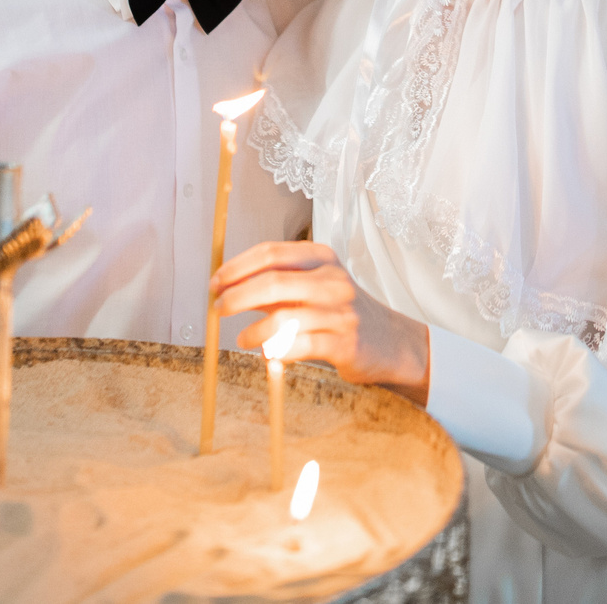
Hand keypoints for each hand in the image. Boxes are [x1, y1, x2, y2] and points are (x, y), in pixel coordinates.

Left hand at [213, 239, 431, 405]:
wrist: (390, 341)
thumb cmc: (339, 311)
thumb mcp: (313, 286)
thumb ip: (276, 284)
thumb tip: (228, 286)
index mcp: (322, 258)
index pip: (271, 253)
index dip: (238, 267)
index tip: (216, 281)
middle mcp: (333, 279)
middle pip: (274, 282)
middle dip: (238, 295)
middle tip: (218, 308)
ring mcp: (341, 311)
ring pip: (284, 317)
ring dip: (254, 330)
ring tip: (242, 338)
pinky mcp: (345, 343)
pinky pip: (300, 346)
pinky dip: (276, 350)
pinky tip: (267, 353)